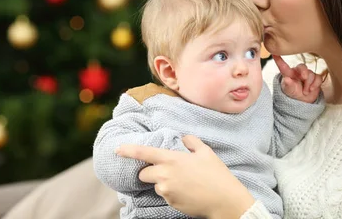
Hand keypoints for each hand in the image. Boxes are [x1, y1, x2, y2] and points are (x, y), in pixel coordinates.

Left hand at [116, 135, 254, 218]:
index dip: (128, 150)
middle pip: (144, 174)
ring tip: (184, 182)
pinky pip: (165, 196)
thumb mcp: (206, 152)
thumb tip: (183, 138)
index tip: (117, 149)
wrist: (224, 200)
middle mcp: (165, 175)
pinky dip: (172, 193)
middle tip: (166, 170)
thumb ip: (191, 142)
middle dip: (149, 172)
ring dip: (163, 183)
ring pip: (156, 185)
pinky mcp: (171, 203)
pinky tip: (187, 191)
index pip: (144, 153)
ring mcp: (167, 191)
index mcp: (172, 159)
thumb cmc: (217, 174)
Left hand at [272, 55, 322, 103]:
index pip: (283, 66)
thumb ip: (288, 85)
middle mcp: (298, 71)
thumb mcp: (289, 90)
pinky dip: (315, 84)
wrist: (303, 100)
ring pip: (311, 74)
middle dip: (304, 71)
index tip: (274, 53)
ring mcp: (308, 74)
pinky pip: (318, 78)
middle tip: (304, 77)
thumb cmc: (293, 92)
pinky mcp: (316, 78)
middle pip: (302, 66)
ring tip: (305, 92)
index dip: (278, 59)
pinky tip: (311, 89)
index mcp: (289, 73)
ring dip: (308, 84)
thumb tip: (286, 79)